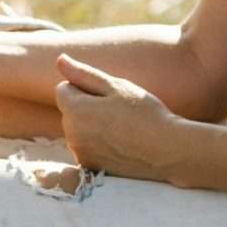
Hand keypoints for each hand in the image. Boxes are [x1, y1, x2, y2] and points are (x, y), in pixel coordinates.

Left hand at [54, 54, 191, 182]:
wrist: (167, 151)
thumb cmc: (145, 114)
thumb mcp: (117, 87)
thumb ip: (84, 74)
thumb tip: (60, 59)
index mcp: (75, 110)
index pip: (63, 89)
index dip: (85, 88)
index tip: (108, 96)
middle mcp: (71, 134)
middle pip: (69, 111)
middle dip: (86, 107)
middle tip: (118, 112)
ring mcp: (79, 153)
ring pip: (77, 130)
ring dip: (90, 126)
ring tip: (121, 128)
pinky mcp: (88, 167)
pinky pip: (85, 147)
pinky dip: (96, 144)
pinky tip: (118, 144)